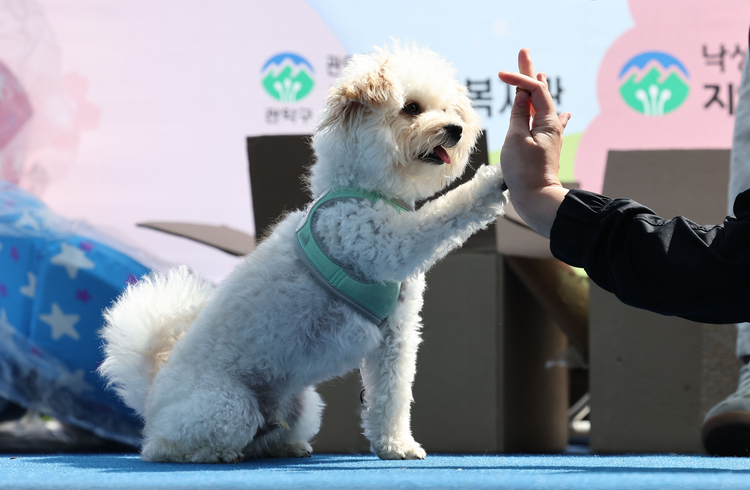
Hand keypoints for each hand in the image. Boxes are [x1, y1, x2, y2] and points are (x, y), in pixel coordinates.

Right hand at [498, 48, 571, 237]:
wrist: (538, 199)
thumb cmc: (524, 171)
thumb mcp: (516, 139)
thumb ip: (519, 115)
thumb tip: (522, 98)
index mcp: (547, 121)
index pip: (533, 90)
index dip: (519, 79)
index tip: (501, 74)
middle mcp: (551, 126)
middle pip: (540, 94)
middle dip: (530, 73)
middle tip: (524, 53)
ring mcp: (549, 136)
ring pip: (542, 106)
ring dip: (537, 89)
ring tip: (539, 75)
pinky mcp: (545, 147)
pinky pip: (548, 122)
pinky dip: (549, 113)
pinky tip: (565, 114)